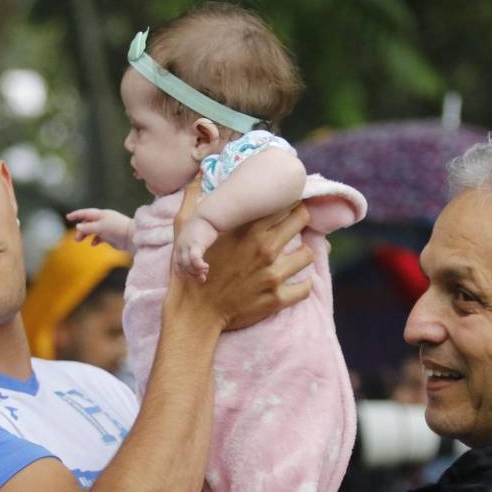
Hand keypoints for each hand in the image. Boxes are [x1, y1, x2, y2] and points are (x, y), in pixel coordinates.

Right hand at [66, 208, 134, 251]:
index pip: (86, 213)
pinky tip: (93, 244)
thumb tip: (78, 226)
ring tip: (80, 241)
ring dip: (86, 235)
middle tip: (76, 239)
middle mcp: (103, 220)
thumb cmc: (116, 229)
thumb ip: (88, 227)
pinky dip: (95, 240)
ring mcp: (107, 228)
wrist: (131, 237)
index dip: (77, 215)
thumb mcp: (100, 227)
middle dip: (81, 229)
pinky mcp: (110, 236)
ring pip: (92, 230)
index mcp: (101, 214)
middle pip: (88, 223)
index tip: (68, 217)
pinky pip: (99, 237)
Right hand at [165, 198, 313, 332]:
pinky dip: (302, 284)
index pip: (283, 203)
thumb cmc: (188, 271)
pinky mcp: (277, 299)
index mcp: (246, 229)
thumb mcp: (184, 230)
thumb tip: (197, 176)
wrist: (193, 314)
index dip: (286, 201)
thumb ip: (192, 198)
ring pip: (308, 254)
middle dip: (299, 220)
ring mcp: (273, 274)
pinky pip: (305, 287)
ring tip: (293, 256)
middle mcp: (265, 248)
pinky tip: (294, 282)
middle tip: (293, 226)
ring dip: (301, 254)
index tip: (284, 205)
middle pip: (301, 220)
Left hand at [174, 215, 219, 281]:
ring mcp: (186, 246)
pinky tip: (206, 267)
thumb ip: (190, 248)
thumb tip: (195, 258)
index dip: (183, 273)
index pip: (176, 265)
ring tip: (205, 272)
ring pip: (187, 265)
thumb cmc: (201, 228)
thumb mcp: (192, 239)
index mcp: (178, 246)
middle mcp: (180, 247)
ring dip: (196, 272)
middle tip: (202, 278)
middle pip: (182, 267)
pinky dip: (199, 266)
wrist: (206, 216)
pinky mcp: (195, 244)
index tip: (193, 277)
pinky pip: (194, 259)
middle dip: (192, 275)